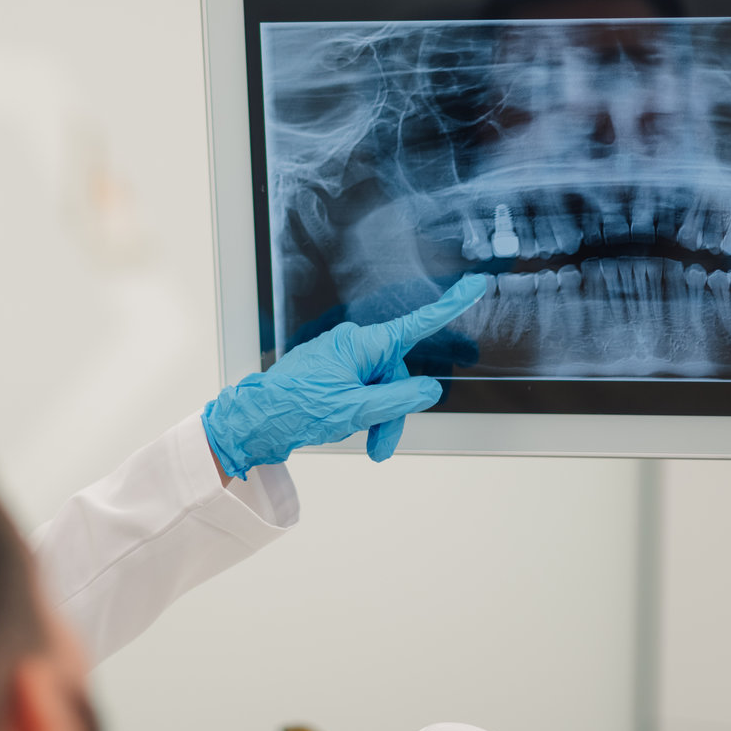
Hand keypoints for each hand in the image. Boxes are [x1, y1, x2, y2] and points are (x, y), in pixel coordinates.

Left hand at [201, 275, 488, 477]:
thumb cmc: (297, 408)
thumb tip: (430, 388)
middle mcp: (355, 345)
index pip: (416, 324)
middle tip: (380, 444)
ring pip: (380, 389)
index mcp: (363, 343)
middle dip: (394, 412)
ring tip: (367, 446)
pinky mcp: (333, 373)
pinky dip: (363, 414)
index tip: (474, 284)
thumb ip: (400, 398)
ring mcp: (342, 359)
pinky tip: (349, 429)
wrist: (256, 421)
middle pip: (398, 376)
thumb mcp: (356, 409)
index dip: (449, 306)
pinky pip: (362, 391)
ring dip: (378, 420)